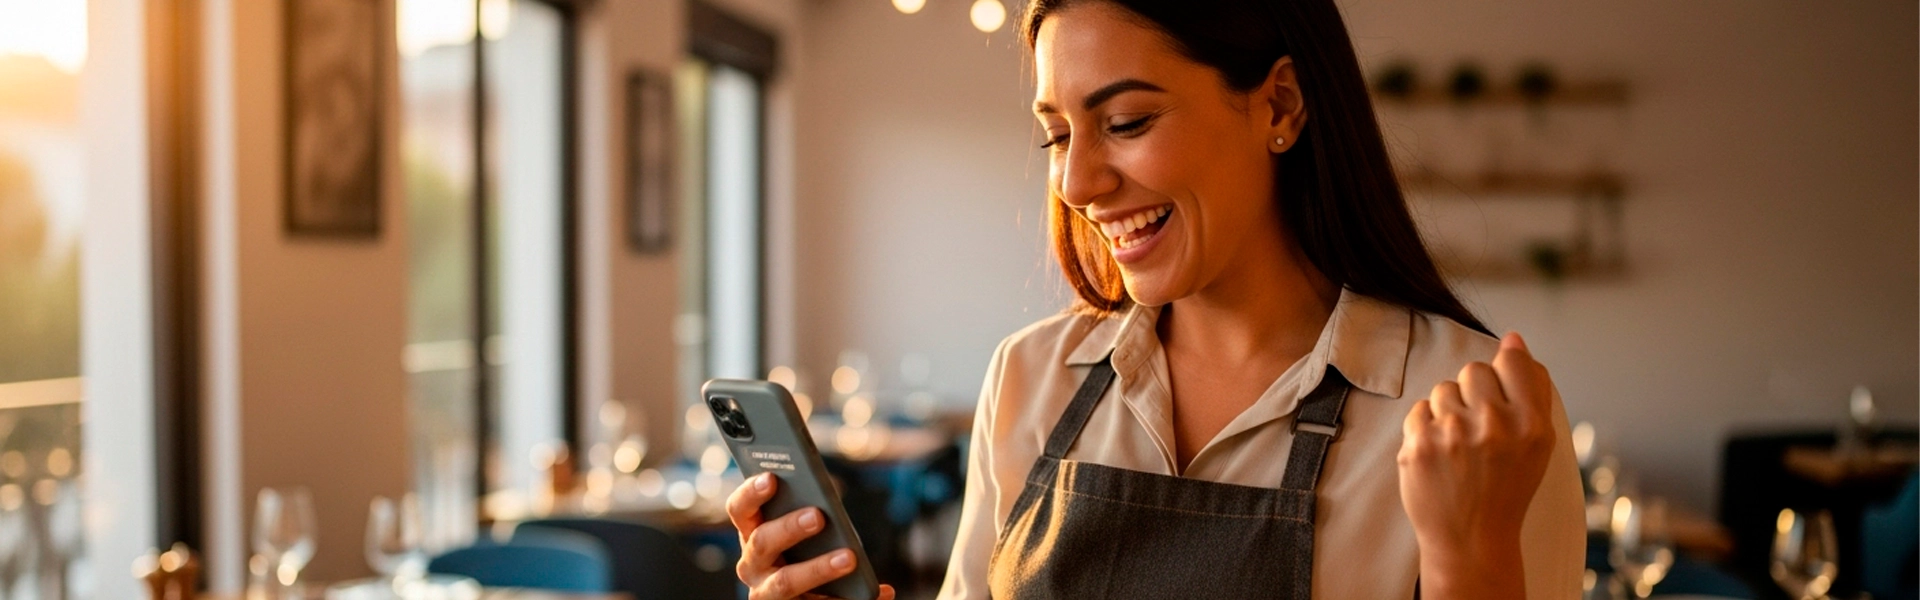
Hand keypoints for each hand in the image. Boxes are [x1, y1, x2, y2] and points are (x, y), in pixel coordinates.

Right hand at [726, 473, 896, 599]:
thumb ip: (809, 509)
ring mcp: (766, 594)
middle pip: (762, 542)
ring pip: (785, 582)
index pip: (740, 509)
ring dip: (817, 569)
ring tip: (849, 558)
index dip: (751, 493)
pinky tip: (881, 590)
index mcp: (752, 533)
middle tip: (818, 516)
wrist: (808, 596)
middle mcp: (751, 565)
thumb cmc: (805, 551)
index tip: (772, 477)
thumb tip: (827, 504)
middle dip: (788, 527)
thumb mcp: (803, 529)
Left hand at [1397, 332, 1556, 596]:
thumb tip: (1514, 339)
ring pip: (1443, 388)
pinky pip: (1419, 409)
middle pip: (1474, 370)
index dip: (1505, 365)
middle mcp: (1494, 425)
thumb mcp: (1538, 445)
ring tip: (1458, 444)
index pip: (1514, 361)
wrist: (1471, 540)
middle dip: (1474, 392)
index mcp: (1531, 424)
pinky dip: (1426, 427)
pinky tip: (1439, 453)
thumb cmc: (1506, 489)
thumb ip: (1531, 390)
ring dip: (1448, 409)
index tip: (1502, 379)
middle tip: (1479, 426)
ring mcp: (1453, 434)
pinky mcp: (1419, 444)